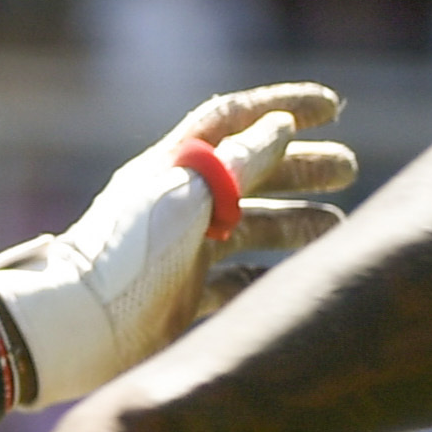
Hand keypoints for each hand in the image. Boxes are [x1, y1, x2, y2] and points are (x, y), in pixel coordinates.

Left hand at [0, 85, 355, 408]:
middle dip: (301, 167)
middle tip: (350, 168)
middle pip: (251, 173)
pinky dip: (268, 275)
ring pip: (251, 227)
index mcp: (175, 167)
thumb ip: (240, 160)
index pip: (234, 121)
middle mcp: (180, 204)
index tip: (334, 108)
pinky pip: (236, 282)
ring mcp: (183, 251)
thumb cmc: (130, 250)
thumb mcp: (189, 193)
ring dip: (296, 221)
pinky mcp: (183, 297)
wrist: (81, 324)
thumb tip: (282, 125)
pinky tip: (297, 278)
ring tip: (339, 225)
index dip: (284, 106)